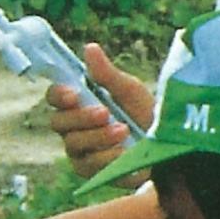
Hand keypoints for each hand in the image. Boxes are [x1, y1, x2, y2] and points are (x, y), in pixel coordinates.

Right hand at [46, 43, 153, 183]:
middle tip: (104, 112)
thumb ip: (107, 74)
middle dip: (81, 117)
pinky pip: (89, 165)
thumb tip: (90, 48)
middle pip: (59, 122)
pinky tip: (124, 152)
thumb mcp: (129, 90)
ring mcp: (78, 150)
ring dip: (98, 137)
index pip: (54, 97)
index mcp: (77, 103)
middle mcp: (71, 127)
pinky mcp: (89, 171)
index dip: (58, 95)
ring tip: (123, 130)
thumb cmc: (143, 113)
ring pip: (74, 144)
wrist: (165, 146)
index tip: (73, 94)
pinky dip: (107, 157)